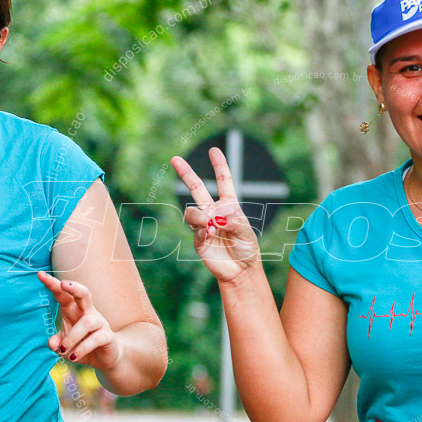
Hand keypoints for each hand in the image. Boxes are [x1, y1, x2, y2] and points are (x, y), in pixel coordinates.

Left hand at [38, 270, 122, 370]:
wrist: (106, 358)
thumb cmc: (82, 345)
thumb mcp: (64, 345)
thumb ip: (56, 343)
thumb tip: (52, 343)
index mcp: (74, 310)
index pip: (63, 295)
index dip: (53, 285)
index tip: (40, 275)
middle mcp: (88, 313)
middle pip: (84, 294)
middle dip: (74, 287)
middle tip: (64, 284)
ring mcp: (100, 323)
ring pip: (87, 322)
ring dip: (72, 337)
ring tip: (62, 350)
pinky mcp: (107, 336)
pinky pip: (96, 339)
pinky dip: (82, 348)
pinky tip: (74, 357)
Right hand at [170, 147, 262, 282]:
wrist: (241, 271)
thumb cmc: (247, 248)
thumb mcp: (246, 231)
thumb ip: (232, 221)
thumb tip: (214, 218)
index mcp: (229, 205)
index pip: (223, 181)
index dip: (219, 165)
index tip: (214, 150)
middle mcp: (214, 212)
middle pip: (196, 188)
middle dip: (186, 173)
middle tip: (174, 158)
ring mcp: (204, 225)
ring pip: (191, 212)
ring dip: (200, 217)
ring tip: (211, 226)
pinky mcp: (198, 240)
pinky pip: (195, 231)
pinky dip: (203, 232)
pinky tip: (211, 236)